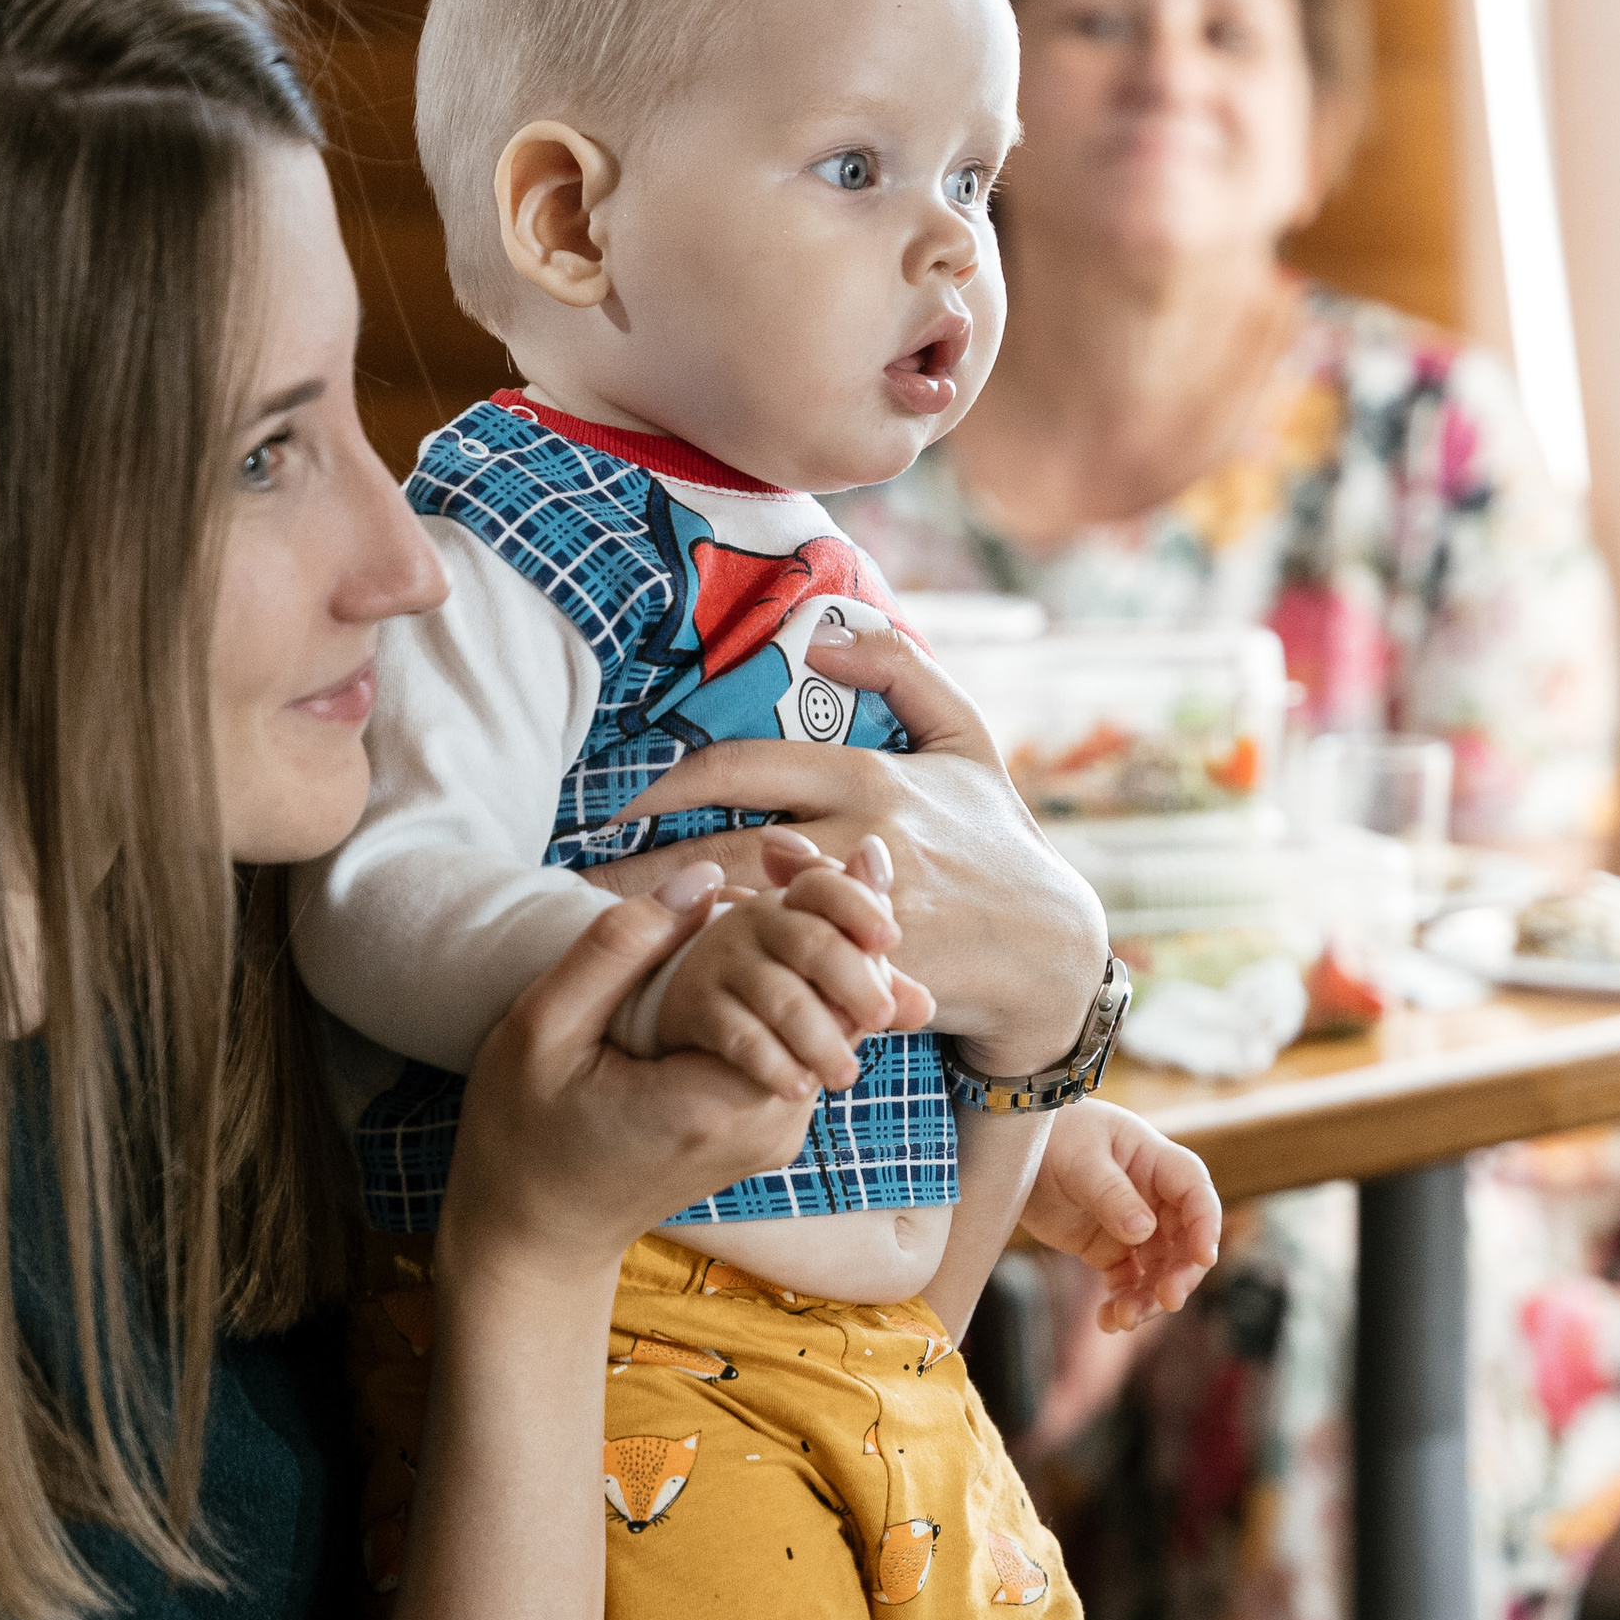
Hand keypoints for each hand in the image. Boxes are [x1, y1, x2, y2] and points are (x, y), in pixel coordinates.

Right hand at [441, 870, 821, 1297]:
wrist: (535, 1236)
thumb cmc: (523, 1136)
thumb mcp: (543, 1030)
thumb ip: (619, 950)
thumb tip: (705, 876)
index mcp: (719, 1101)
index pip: (823, 994)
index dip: (823, 917)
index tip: (792, 861)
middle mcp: (770, 1126)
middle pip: (844, 1007)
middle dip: (831, 928)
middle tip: (803, 858)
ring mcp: (776, 1135)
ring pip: (834, 1025)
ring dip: (814, 958)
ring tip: (786, 889)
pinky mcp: (768, 1131)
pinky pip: (806, 1045)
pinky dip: (796, 992)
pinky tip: (761, 949)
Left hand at [626, 614, 1107, 1075]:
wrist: (1052, 955)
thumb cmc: (1001, 843)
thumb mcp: (969, 740)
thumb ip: (902, 671)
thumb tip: (823, 631)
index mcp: (868, 776)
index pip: (740, 768)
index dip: (665, 784)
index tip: (611, 801)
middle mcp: (861, 839)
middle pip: (724, 850)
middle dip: (642, 867)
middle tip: (567, 880)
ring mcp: (865, 913)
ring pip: (747, 918)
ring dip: (671, 927)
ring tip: (601, 935)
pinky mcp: (873, 976)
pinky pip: (786, 978)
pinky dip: (729, 981)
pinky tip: (670, 987)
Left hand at [1021, 1101, 1221, 1333]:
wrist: (1010, 1151)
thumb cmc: (1051, 1137)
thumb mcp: (1080, 1160)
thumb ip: (1111, 1193)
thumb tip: (1143, 1231)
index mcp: (1156, 1162)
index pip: (1195, 1193)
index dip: (1206, 1225)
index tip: (1204, 1257)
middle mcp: (1154, 1198)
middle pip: (1184, 1242)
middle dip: (1179, 1274)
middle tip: (1166, 1300)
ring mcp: (1133, 1226)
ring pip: (1158, 1270)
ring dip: (1148, 1298)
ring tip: (1122, 1319)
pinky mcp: (1110, 1250)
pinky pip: (1127, 1282)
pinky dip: (1122, 1303)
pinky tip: (1107, 1321)